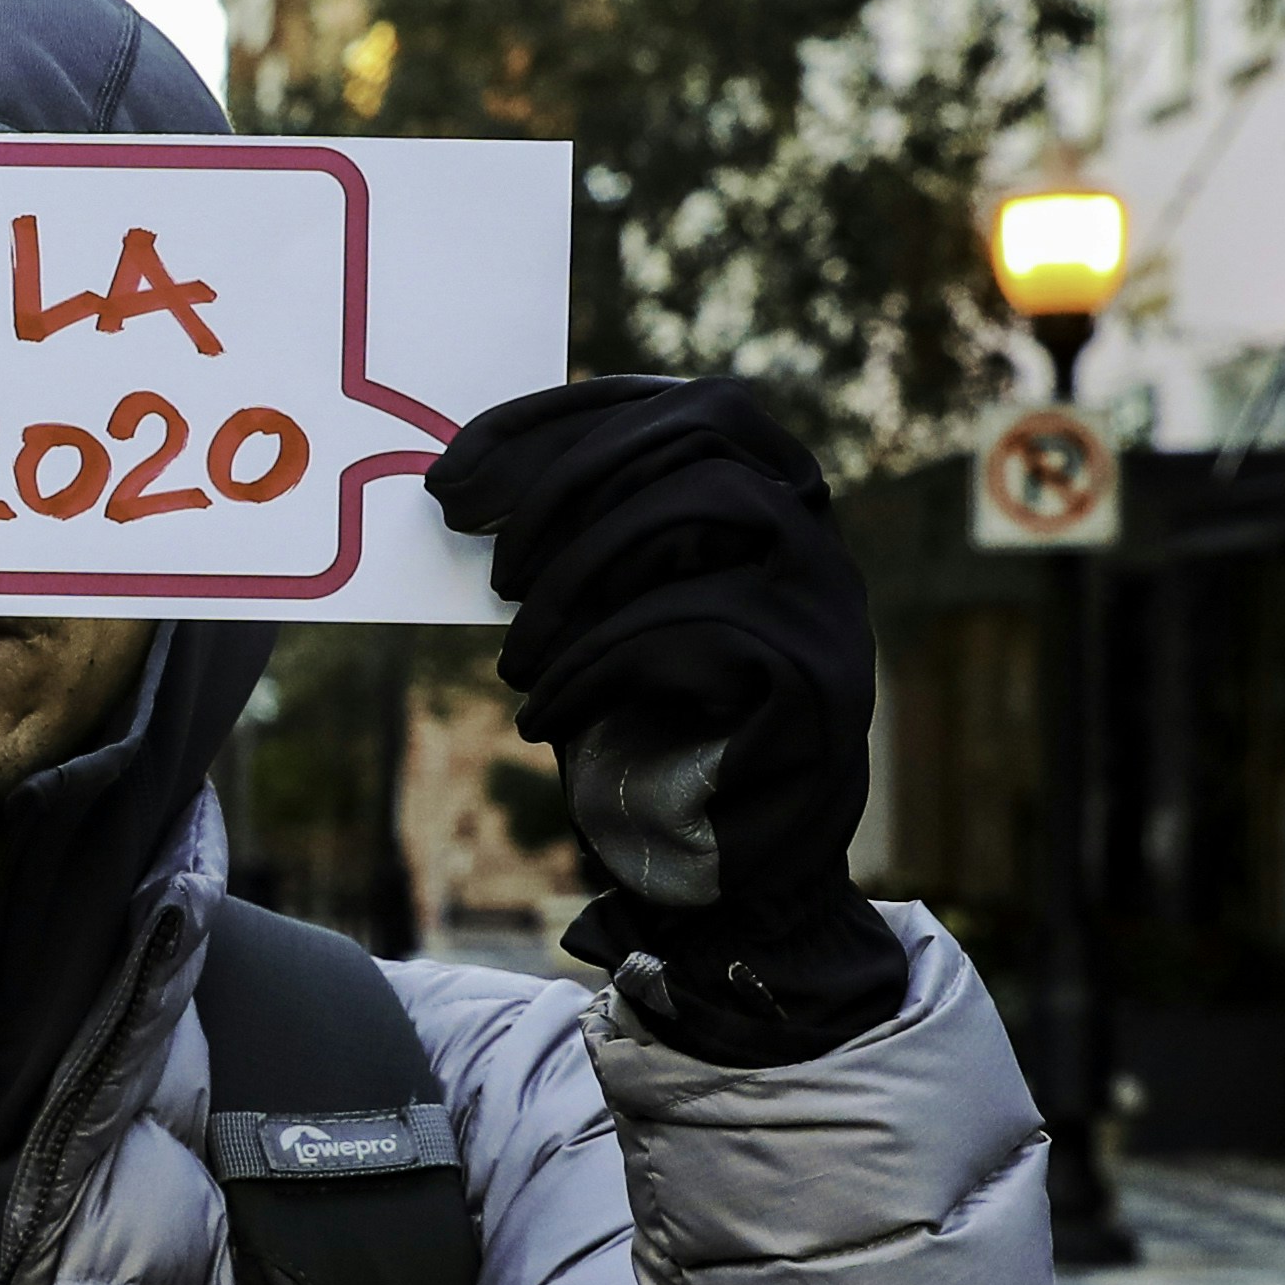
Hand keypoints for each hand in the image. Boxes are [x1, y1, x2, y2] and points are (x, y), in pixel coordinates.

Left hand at [426, 374, 906, 1053]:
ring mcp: (828, 598)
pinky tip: (546, 718)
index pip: (681, 405)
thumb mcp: (603, 617)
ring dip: (581, 573)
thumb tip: (475, 477)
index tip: (456, 469)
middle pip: (703, 428)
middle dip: (571, 480)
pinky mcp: (818, 674)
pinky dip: (596, 665)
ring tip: (517, 658)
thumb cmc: (650, 738)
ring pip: (706, 502)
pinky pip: (697, 619)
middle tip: (488, 562)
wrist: (723, 880)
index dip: (562, 420)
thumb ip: (582, 541)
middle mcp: (815, 534)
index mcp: (766, 502)